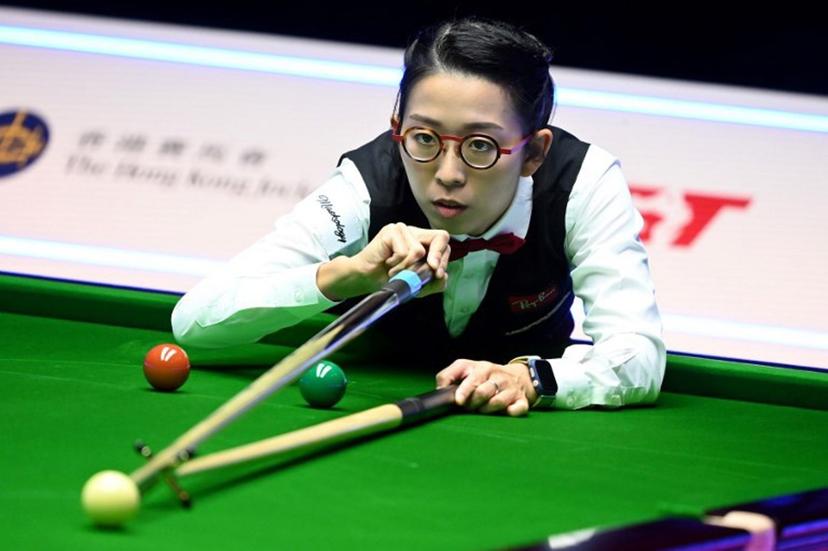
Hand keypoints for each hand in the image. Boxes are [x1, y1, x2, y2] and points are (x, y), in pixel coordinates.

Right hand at [318, 223, 449, 299]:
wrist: (366, 278)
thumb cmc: (390, 278)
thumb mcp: (417, 284)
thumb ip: (433, 282)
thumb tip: (442, 276)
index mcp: (422, 240)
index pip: (443, 240)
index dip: (444, 257)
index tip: (437, 273)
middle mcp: (414, 232)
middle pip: (440, 237)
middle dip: (435, 260)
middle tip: (424, 273)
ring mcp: (402, 229)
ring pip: (419, 251)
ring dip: (407, 268)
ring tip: (395, 270)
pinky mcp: (391, 231)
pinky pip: (405, 252)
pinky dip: (397, 265)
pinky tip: (388, 264)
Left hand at [435, 359, 537, 416]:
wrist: (518, 376)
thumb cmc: (486, 376)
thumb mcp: (466, 369)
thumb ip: (449, 376)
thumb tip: (439, 390)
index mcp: (481, 368)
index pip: (473, 377)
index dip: (464, 390)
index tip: (459, 401)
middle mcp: (497, 376)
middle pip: (483, 391)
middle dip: (473, 403)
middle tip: (469, 407)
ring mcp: (510, 388)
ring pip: (497, 402)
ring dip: (487, 409)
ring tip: (482, 409)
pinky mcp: (521, 400)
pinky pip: (517, 409)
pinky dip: (511, 412)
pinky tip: (506, 411)